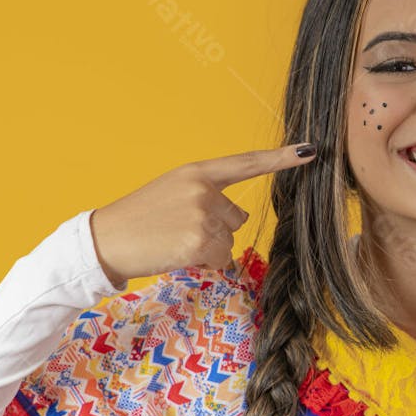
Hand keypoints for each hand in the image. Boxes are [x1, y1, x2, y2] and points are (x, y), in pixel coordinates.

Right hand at [89, 143, 316, 286]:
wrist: (106, 240)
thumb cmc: (139, 219)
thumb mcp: (172, 192)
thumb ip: (207, 196)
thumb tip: (239, 218)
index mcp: (196, 172)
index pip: (246, 163)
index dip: (281, 158)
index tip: (310, 151)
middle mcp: (203, 190)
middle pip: (237, 218)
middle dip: (216, 230)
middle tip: (179, 230)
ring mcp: (202, 216)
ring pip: (228, 241)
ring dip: (208, 249)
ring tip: (174, 242)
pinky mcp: (199, 242)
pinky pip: (220, 259)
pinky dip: (204, 264)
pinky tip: (177, 255)